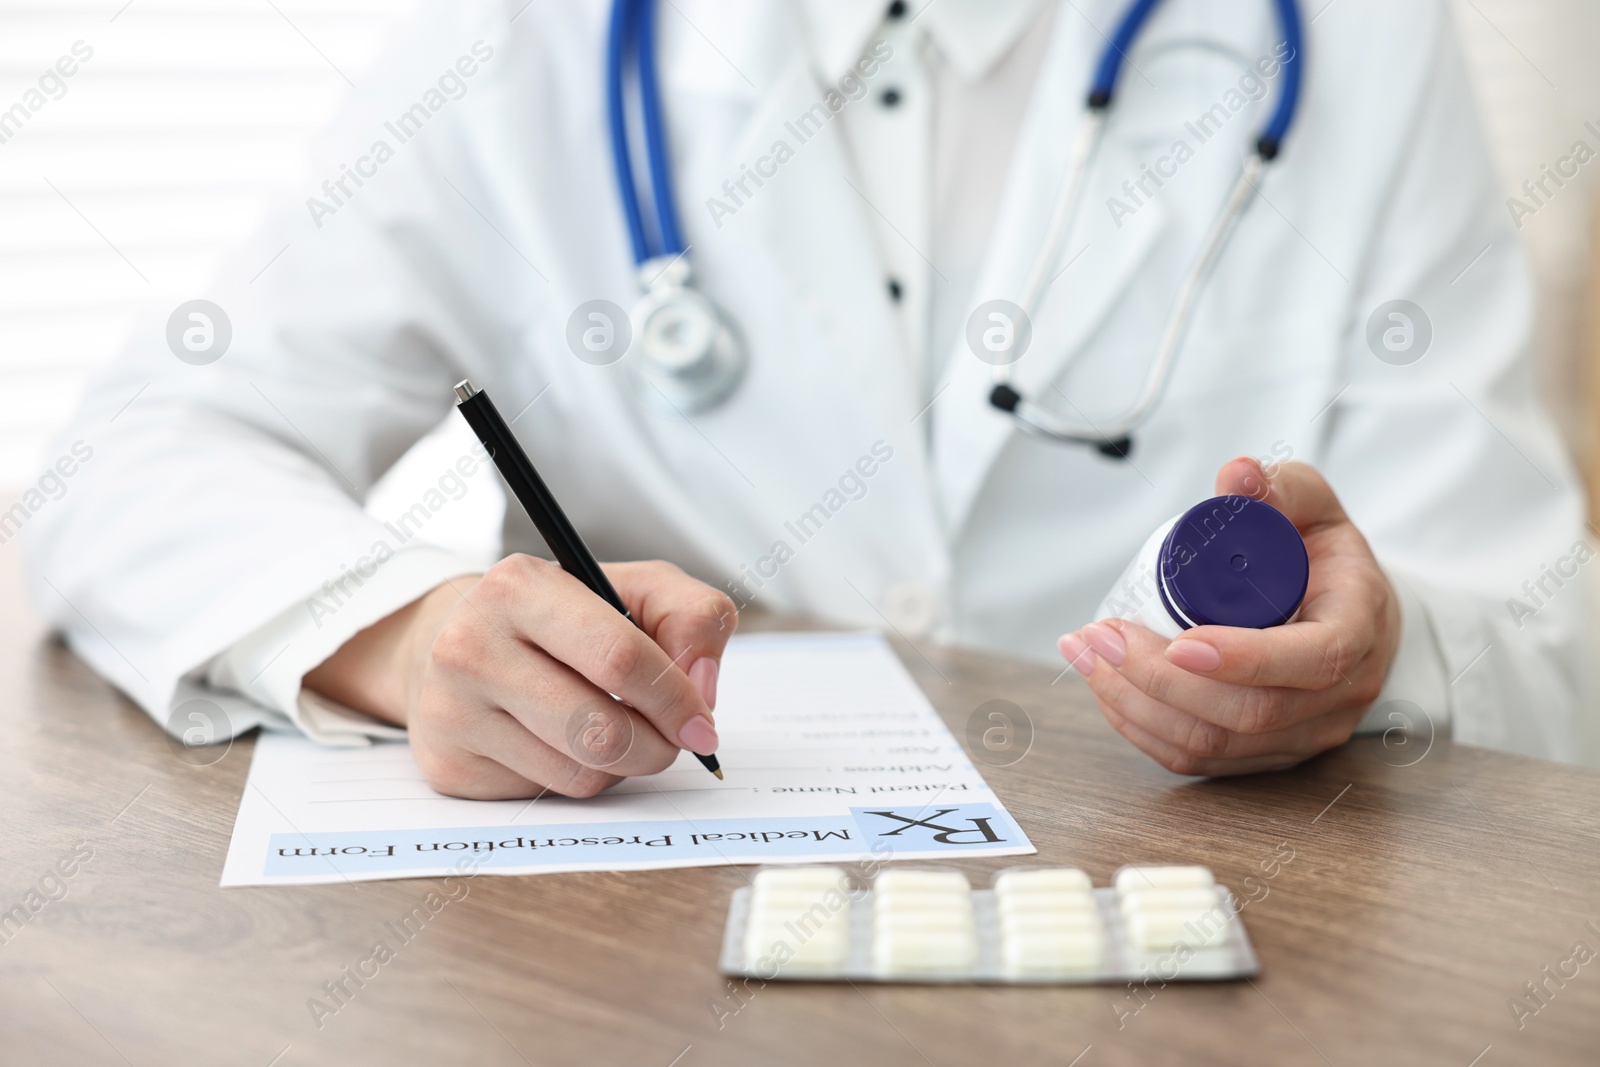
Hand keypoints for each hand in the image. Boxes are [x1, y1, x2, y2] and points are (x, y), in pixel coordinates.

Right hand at [305, 556, 737, 798]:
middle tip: (669, 738)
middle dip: (657, 744)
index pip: (619, 658)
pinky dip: (578, 777)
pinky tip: (564, 743)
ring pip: (580, 773)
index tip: (701, 723)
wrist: (462, 642)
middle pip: (600, 729)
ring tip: (612, 727)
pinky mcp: (449, 766)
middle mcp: (470, 646)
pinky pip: (548, 796)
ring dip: (621, 764)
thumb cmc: (564, 617)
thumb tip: (702, 688)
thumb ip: (693, 617)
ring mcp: (451, 710)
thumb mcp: (637, 590)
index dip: (675, 699)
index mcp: (520, 587)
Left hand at [1058, 458, 1398, 775]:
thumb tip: (1236, 473)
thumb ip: (1278, 487)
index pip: (1314, 661)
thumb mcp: (1312, 508)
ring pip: (1214, 743)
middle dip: (1161, 680)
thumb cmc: (1326, 557)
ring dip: (1137, 704)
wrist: (1347, 613)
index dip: (1244, 658)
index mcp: (1358, 631)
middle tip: (1102, 636)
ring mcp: (1301, 735)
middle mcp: (1337, 697)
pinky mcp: (1264, 754)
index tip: (1179, 641)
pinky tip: (1105, 689)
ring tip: (1088, 655)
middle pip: (1249, 713)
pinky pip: (1198, 758)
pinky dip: (1142, 728)